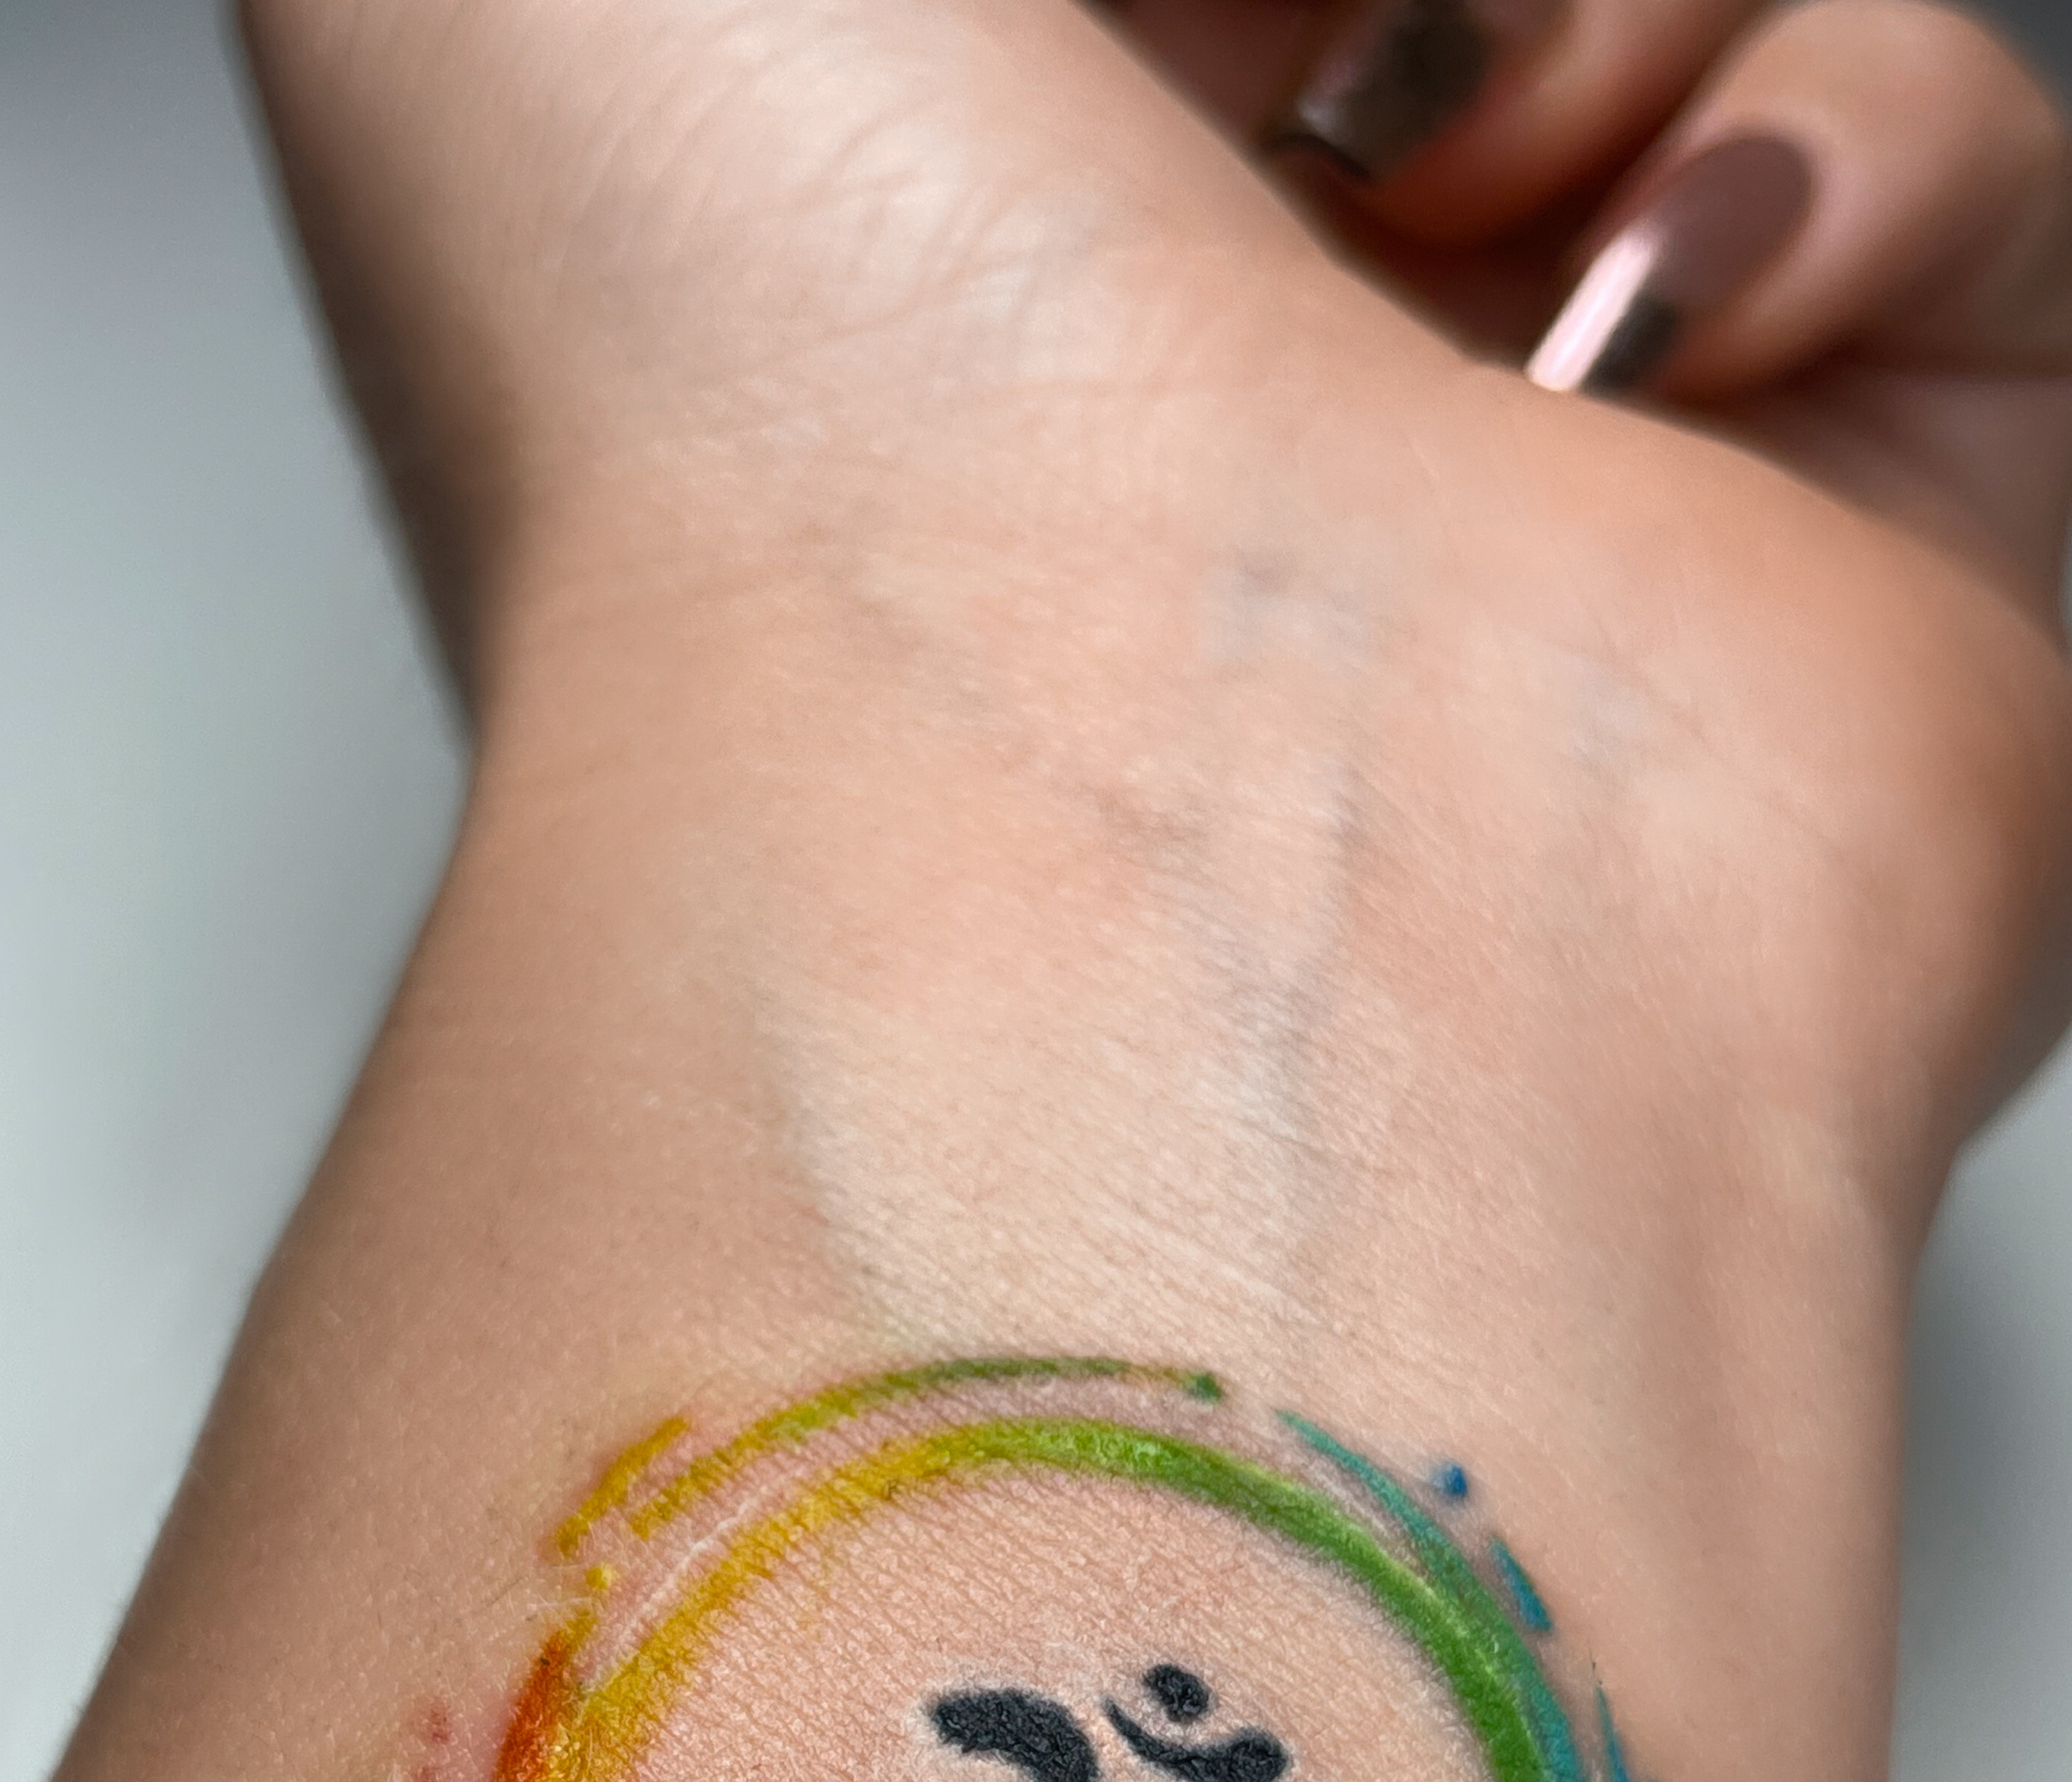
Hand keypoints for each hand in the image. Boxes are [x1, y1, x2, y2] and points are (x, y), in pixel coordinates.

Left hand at [242, 0, 2071, 1242]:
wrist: (1069, 801)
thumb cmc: (737, 411)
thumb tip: (969, 64)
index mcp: (949, 258)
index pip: (1178, 34)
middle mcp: (1261, 393)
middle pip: (1438, 33)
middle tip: (1268, 42)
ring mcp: (1559, 486)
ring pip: (1732, 58)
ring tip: (1440, 148)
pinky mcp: (1858, 572)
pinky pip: (1979, 207)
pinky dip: (1857, 143)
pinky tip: (1661, 292)